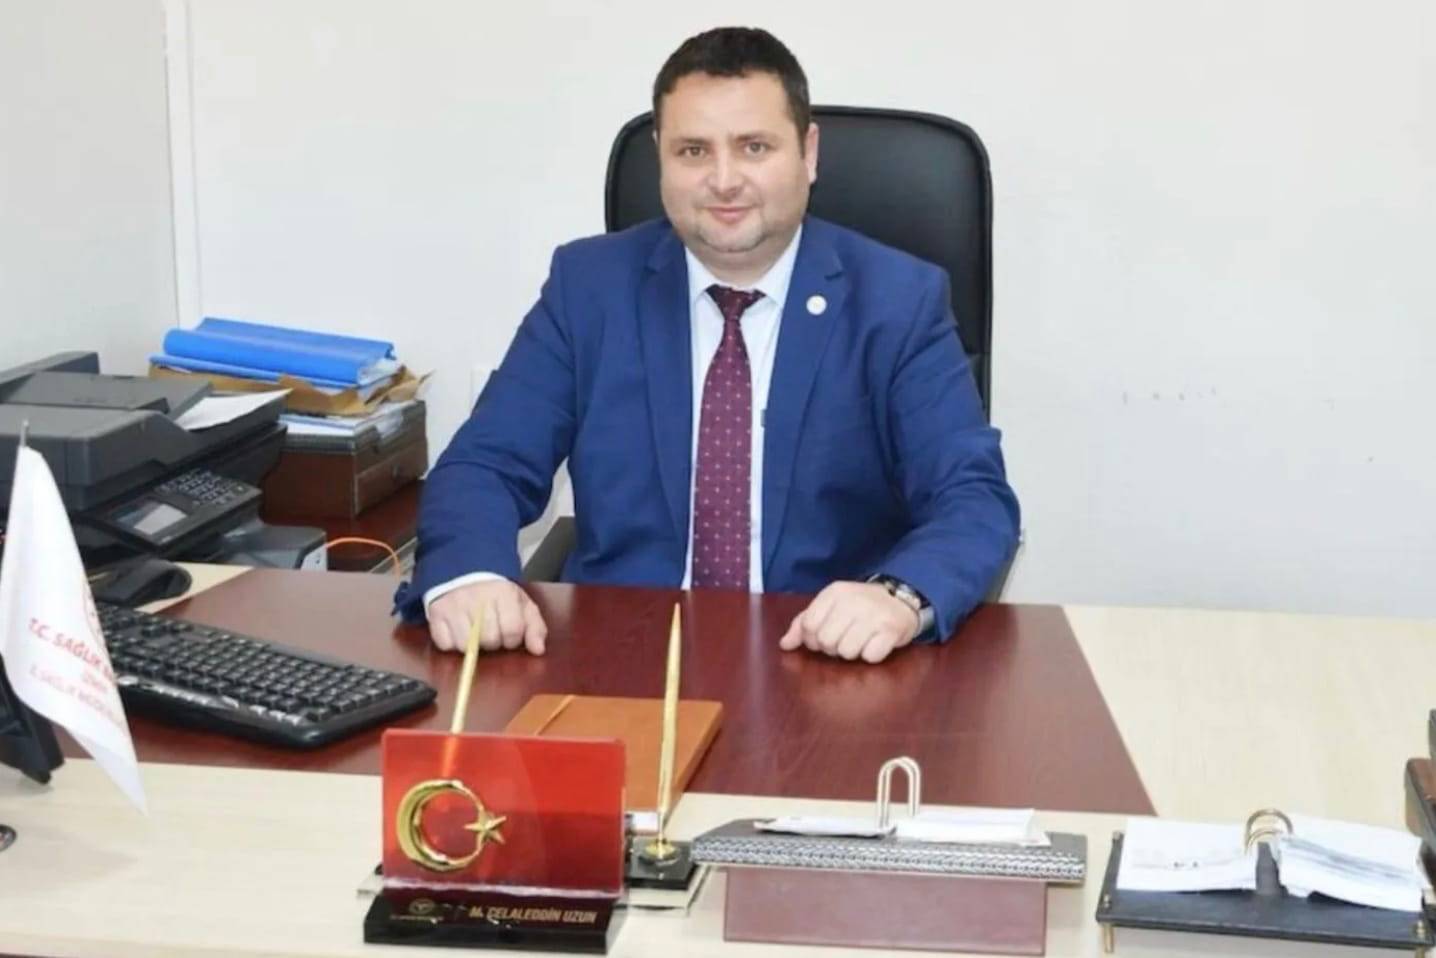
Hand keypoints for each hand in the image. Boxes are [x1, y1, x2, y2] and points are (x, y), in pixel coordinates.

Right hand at [426, 579, 546, 655]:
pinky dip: (452, 644)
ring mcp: (454, 606)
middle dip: (493, 642)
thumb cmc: (496, 594)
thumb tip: (538, 650)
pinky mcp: (436, 614)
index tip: (509, 633)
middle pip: (489, 640)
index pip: (512, 630)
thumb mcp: (521, 604)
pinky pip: (445, 644)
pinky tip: (458, 632)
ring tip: (475, 632)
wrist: (464, 573)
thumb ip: (535, 627)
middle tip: (491, 631)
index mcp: (503, 593)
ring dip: (472, 645)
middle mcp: (477, 598)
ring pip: (466, 646)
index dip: (513, 639)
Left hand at [778, 581, 919, 663]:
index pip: (808, 625)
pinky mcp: (891, 630)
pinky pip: (870, 656)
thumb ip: (804, 623)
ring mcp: (874, 615)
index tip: (824, 635)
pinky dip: (871, 655)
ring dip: (852, 652)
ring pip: (847, 652)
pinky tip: (875, 643)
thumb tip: (785, 644)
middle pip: (826, 641)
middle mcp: (853, 601)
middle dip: (832, 647)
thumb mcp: (830, 606)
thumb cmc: (860, 606)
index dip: (812, 638)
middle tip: (845, 639)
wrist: (901, 598)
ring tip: (860, 640)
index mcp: (834, 592)